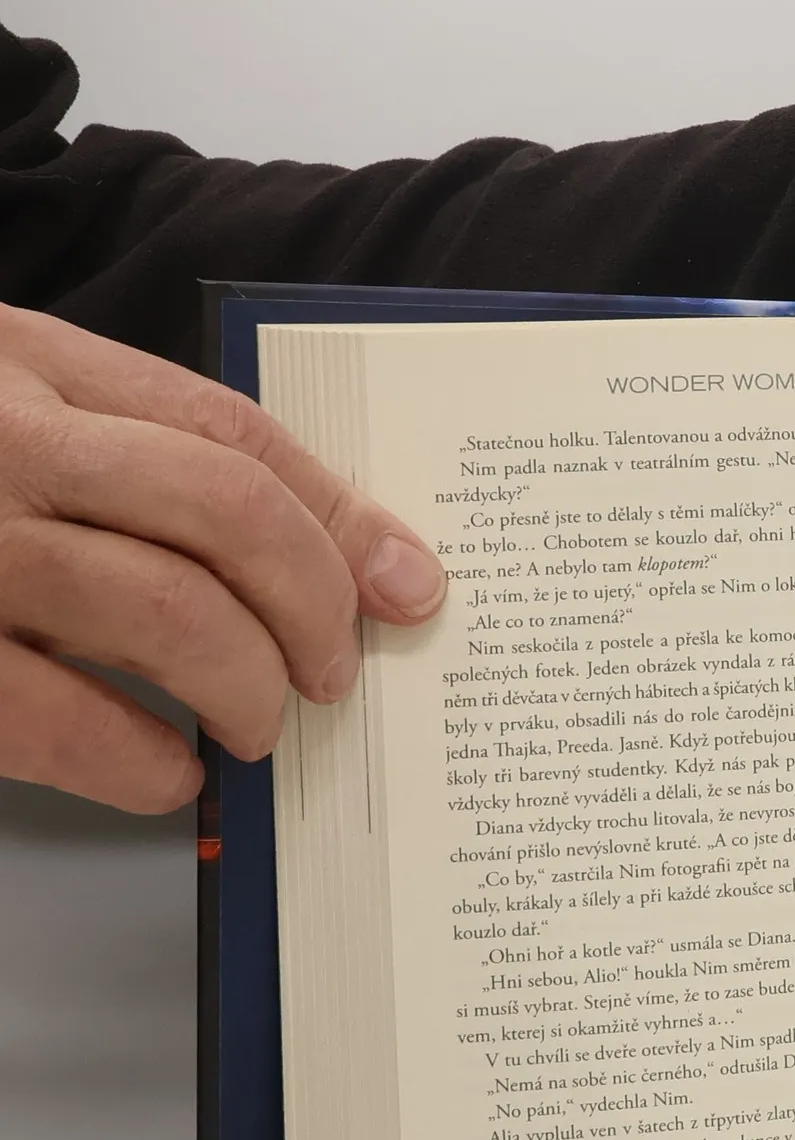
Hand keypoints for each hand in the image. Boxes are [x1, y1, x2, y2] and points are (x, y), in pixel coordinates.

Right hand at [0, 305, 446, 811]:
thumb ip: (123, 450)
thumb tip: (323, 554)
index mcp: (24, 363)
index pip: (232, 431)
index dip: (343, 517)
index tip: (411, 585)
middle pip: (227, 512)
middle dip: (314, 607)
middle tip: (333, 675)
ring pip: (167, 614)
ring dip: (246, 691)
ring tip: (253, 728)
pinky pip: (65, 721)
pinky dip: (145, 767)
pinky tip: (164, 775)